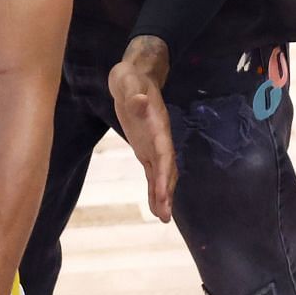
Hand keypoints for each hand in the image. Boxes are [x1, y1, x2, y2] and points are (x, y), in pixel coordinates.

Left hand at [109, 36, 176, 221]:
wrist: (135, 77)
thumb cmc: (131, 80)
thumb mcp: (129, 84)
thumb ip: (136, 95)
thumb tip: (141, 102)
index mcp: (158, 127)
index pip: (164, 154)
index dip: (164, 174)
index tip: (164, 193)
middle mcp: (160, 140)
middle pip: (166, 169)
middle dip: (166, 192)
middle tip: (165, 216)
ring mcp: (154, 145)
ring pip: (161, 174)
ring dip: (163, 195)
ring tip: (163, 217)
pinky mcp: (146, 148)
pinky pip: (152, 172)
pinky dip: (154, 188)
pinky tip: (155, 205)